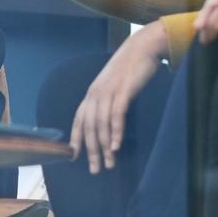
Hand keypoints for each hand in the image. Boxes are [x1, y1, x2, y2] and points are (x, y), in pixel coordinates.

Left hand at [70, 22, 167, 173]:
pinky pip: (116, 115)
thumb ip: (109, 101)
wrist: (143, 47)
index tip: (74, 157)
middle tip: (95, 169)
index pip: (79, 120)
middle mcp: (96, 93)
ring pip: (101, 124)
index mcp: (92, 94)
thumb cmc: (130, 69)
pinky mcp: (123, 90)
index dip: (76, 138)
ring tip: (109, 164)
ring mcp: (109, 91)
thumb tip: (109, 121)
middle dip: (91, 151)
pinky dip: (115, 132)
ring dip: (104, 147)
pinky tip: (116, 146)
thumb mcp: (115, 86)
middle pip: (89, 127)